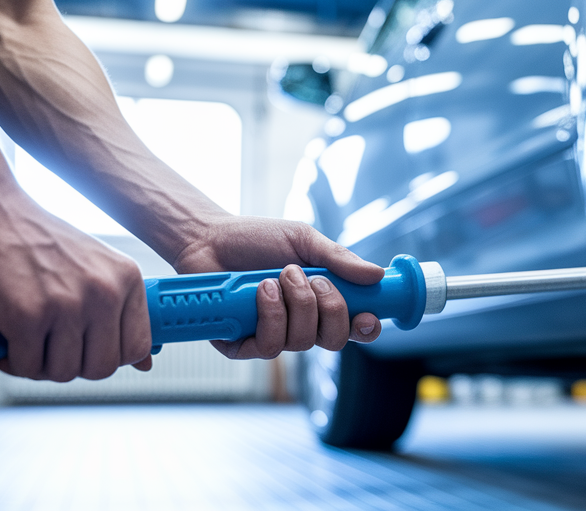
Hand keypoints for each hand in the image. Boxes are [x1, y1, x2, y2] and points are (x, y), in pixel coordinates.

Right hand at [0, 194, 151, 380]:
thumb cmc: (34, 235)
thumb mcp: (94, 264)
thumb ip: (119, 309)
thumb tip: (145, 364)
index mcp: (126, 278)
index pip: (137, 348)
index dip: (108, 357)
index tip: (85, 349)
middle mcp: (104, 292)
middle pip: (102, 367)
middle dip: (73, 365)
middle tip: (50, 347)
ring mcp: (67, 305)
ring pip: (64, 372)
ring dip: (41, 365)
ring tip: (26, 341)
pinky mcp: (27, 315)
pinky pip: (28, 367)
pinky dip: (14, 363)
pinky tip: (7, 341)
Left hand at [170, 215, 383, 358]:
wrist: (209, 238)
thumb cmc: (257, 239)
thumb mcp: (304, 240)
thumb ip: (339, 259)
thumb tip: (375, 274)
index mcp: (321, 302)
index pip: (354, 328)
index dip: (365, 328)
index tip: (366, 316)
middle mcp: (301, 324)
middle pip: (334, 341)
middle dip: (329, 308)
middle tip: (312, 279)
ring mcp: (273, 336)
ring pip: (302, 343)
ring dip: (295, 305)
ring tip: (277, 276)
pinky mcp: (243, 346)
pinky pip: (270, 347)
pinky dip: (270, 314)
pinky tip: (261, 291)